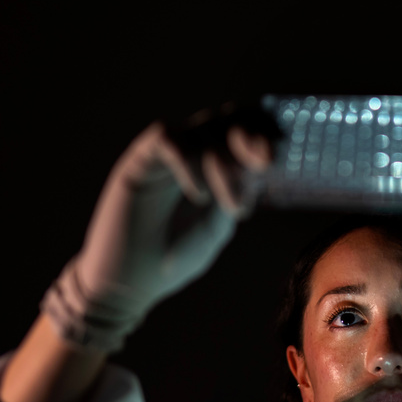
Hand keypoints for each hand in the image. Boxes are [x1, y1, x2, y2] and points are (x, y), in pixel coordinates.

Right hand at [40, 103, 280, 352]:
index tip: (273, 159)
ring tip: (224, 203)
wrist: (127, 284)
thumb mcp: (216, 229)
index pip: (243, 132)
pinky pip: (167, 137)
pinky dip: (188, 162)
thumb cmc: (172, 260)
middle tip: (262, 162)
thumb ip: (235, 196)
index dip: (263, 133)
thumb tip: (259, 166)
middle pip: (226, 117)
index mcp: (216, 170)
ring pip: (201, 126)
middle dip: (249, 134)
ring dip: (222, 160)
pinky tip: (197, 196)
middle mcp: (193, 156)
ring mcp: (166, 157)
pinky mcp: (139, 161)